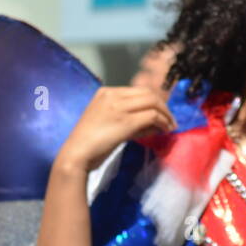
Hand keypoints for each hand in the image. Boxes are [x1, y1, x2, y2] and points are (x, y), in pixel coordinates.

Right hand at [56, 86, 175, 173]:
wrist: (76, 154)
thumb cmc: (88, 143)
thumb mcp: (107, 123)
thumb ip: (129, 119)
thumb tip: (155, 122)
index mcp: (105, 93)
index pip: (138, 91)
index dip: (154, 101)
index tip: (161, 113)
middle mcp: (112, 95)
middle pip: (148, 93)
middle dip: (163, 106)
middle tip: (170, 120)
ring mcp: (119, 107)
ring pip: (153, 102)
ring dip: (166, 114)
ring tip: (170, 126)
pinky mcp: (126, 121)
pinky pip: (152, 116)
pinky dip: (162, 122)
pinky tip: (164, 131)